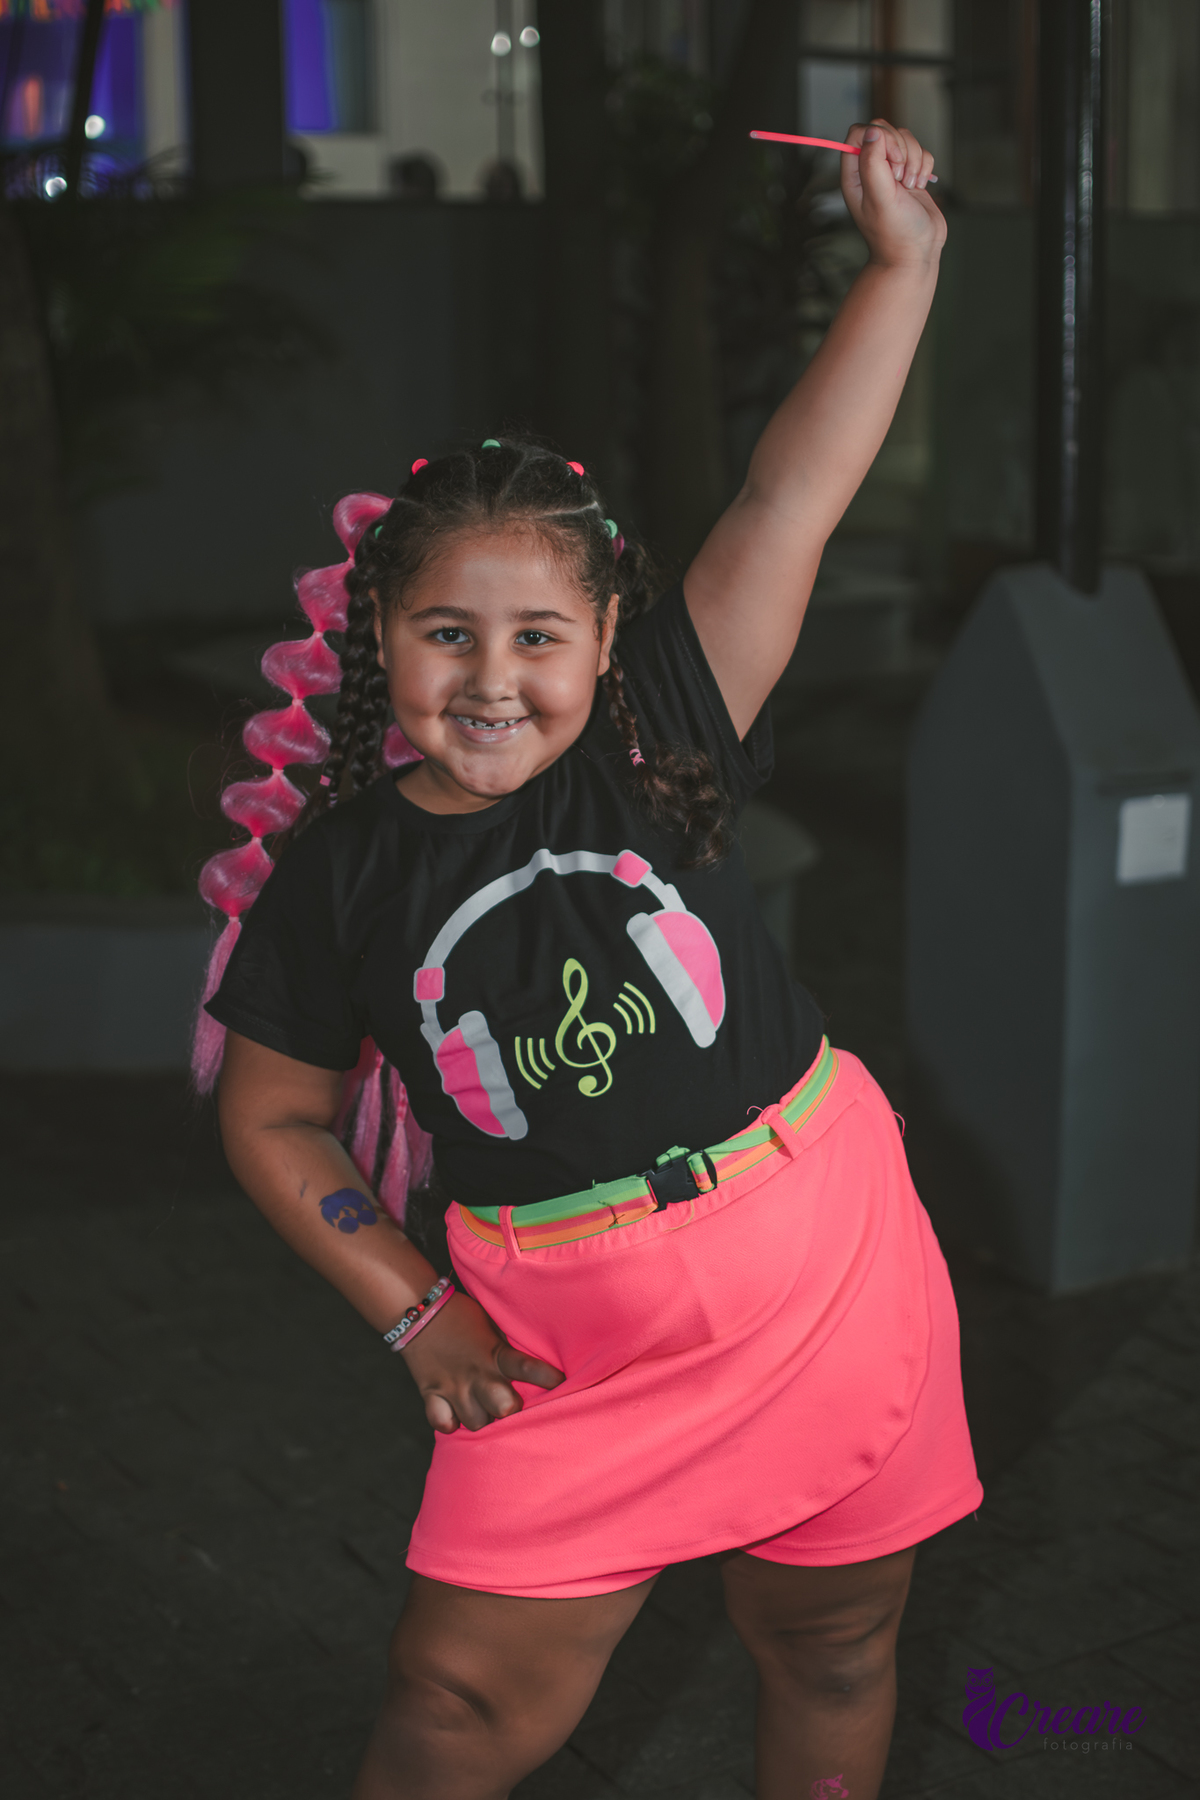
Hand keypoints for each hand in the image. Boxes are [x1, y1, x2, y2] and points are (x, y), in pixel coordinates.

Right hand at [399, 1289, 564, 1432]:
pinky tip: (455, 1413)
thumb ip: (508, 1348)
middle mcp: (477, 1373)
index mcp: (495, 1353)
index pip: (526, 1367)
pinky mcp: (431, 1393)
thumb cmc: (462, 1316)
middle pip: (503, 1407)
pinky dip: (449, 1422)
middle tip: (508, 1401)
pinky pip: (442, 1423)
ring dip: (481, 1416)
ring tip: (481, 1406)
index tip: (559, 1381)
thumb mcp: (492, 1326)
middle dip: (509, 1409)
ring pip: (476, 1422)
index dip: (545, 1377)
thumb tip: (539, 1356)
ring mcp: (453, 1386)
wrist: (419, 1311)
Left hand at [841, 119, 945, 270]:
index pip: (859, 133)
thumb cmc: (894, 232)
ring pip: (905, 138)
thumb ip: (873, 162)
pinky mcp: (910, 173)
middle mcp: (871, 169)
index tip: (891, 161)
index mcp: (854, 175)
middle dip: (900, 148)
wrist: (917, 253)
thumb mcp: (880, 197)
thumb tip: (874, 131)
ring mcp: (891, 170)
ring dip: (914, 159)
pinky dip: (924, 165)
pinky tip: (919, 187)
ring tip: (910, 186)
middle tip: (900, 178)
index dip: (879, 138)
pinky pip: (921, 151)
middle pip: (884, 130)